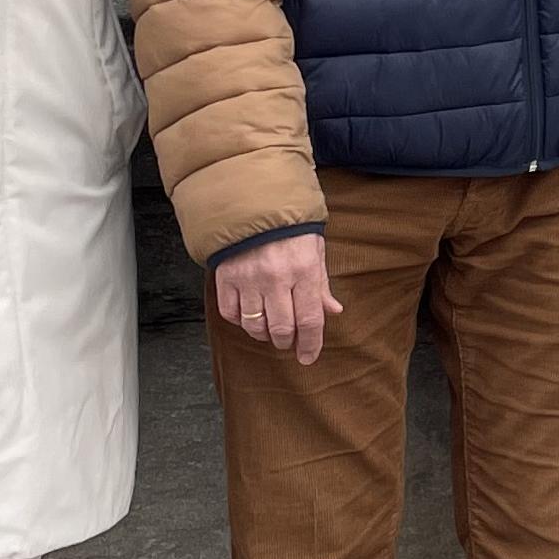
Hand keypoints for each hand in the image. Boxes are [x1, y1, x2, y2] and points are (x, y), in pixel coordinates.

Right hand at [215, 234, 341, 365]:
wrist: (253, 201)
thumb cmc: (289, 226)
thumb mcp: (314, 250)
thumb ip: (321, 284)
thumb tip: (333, 311)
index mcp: (303, 270)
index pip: (309, 319)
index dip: (310, 344)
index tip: (308, 357)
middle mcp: (275, 278)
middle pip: (282, 328)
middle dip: (287, 341)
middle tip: (289, 340)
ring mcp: (248, 279)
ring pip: (255, 326)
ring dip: (264, 335)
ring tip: (270, 328)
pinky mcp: (225, 277)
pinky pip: (231, 313)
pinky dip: (240, 321)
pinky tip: (249, 315)